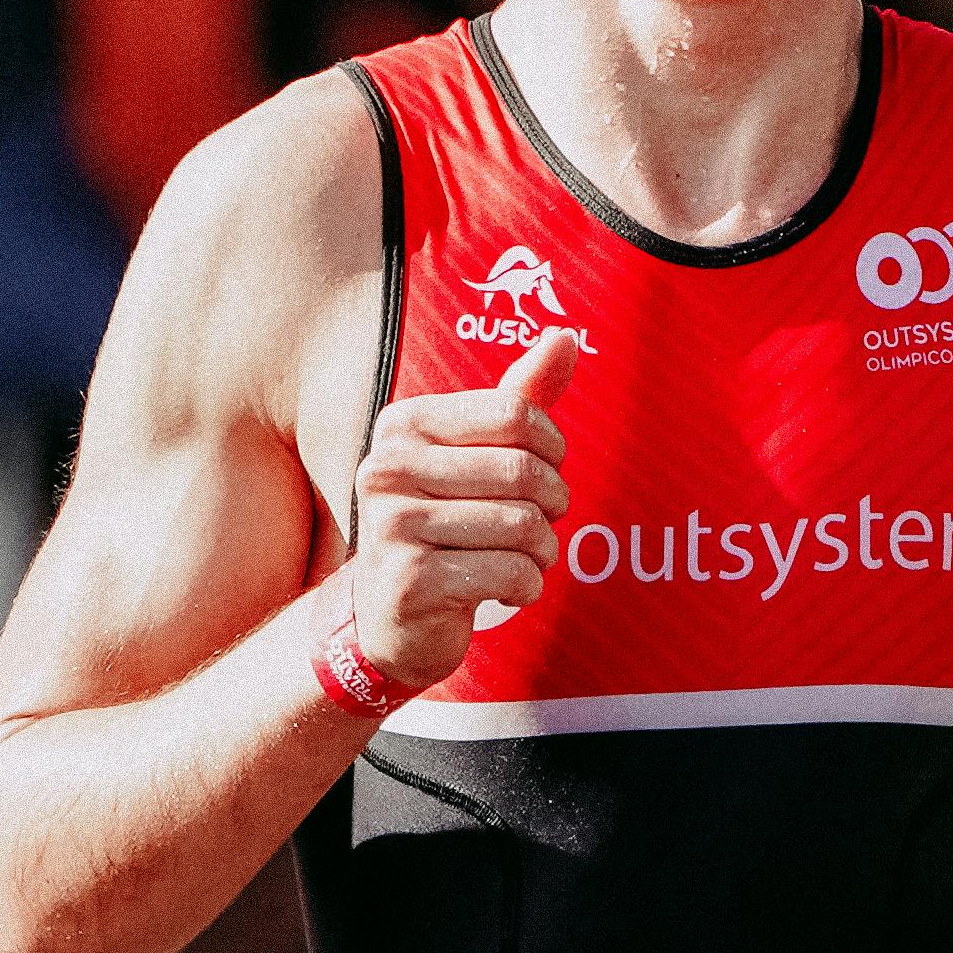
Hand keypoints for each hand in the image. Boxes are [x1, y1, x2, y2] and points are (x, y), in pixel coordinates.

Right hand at [337, 327, 574, 690]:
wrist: (391, 616)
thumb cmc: (444, 523)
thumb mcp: (475, 456)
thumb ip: (519, 398)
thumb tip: (565, 336)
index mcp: (403, 424)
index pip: (515, 413)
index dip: (552, 448)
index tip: (546, 471)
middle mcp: (387, 468)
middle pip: (523, 471)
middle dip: (553, 504)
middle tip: (543, 524)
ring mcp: (392, 526)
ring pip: (522, 526)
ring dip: (543, 550)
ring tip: (525, 558)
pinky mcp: (410, 581)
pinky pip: (511, 573)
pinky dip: (527, 586)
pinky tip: (504, 589)